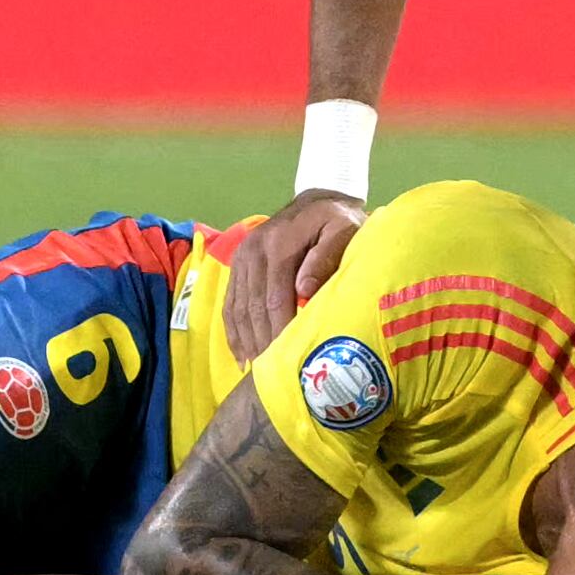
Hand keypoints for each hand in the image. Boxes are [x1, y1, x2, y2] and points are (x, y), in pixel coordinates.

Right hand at [223, 189, 363, 361]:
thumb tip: (304, 288)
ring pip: (238, 308)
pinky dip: (233, 331)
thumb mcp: (343, 230)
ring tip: (256, 370)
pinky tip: (241, 354)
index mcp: (278, 245)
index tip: (286, 360)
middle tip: (272, 375)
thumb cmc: (338, 221)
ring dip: (245, 341)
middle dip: (262, 343)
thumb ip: (327, 256)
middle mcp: (253, 251)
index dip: (279, 332)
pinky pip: (230, 302)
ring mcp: (242, 257)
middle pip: (253, 308)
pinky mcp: (238, 264)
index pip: (275, 298)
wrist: (318, 199)